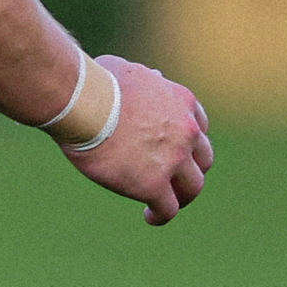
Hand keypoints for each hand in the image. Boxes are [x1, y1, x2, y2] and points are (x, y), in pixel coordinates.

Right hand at [69, 59, 212, 224]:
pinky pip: (168, 208)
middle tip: (173, 181)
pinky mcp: (153, 184)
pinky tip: (150, 217)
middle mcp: (187, 132)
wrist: (83, 103)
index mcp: (182, 102)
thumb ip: (144, 78)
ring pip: (192, 188)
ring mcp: (174, 160)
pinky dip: (161, 215)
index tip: (174, 152)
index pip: (199, 128)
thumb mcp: (127, 70)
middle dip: (189, 171)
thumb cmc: (94, 84)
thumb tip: (151, 76)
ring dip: (181, 197)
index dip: (188, 143)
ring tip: (163, 204)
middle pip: (202, 160)